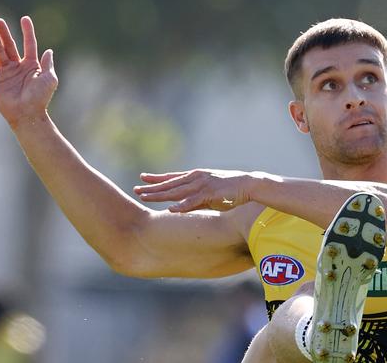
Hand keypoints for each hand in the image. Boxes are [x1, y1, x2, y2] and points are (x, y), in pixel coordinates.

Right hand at [0, 16, 57, 128]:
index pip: (29, 45)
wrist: (27, 114)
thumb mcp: (49, 79)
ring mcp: (7, 73)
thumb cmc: (41, 98)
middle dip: (4, 34)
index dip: (27, 32)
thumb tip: (48, 50)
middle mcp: (19, 67)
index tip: (25, 19)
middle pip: (10, 46)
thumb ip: (47, 64)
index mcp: (32, 66)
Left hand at [133, 169, 254, 211]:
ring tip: (145, 197)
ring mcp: (202, 185)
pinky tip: (171, 210)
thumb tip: (182, 207)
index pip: (172, 177)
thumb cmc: (231, 191)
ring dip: (160, 195)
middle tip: (136, 189)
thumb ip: (195, 199)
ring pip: (176, 191)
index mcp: (196, 177)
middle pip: (170, 184)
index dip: (157, 179)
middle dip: (152, 187)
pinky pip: (193, 201)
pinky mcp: (210, 193)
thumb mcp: (209, 194)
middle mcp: (196, 178)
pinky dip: (182, 205)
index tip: (142, 178)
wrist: (250, 185)